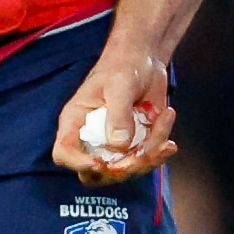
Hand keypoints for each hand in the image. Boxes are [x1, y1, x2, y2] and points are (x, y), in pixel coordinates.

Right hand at [52, 45, 178, 183]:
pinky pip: (144, 160)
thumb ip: (118, 114)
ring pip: (125, 170)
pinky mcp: (134, 146)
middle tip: (143, 151)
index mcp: (76, 121)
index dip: (77, 163)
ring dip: (149, 155)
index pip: (63, 152)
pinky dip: (159, 151)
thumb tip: (119, 144)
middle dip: (122, 168)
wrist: (145, 60)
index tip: (100, 163)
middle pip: (95, 174)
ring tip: (164, 119)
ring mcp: (114, 145)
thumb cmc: (122, 65)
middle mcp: (92, 139)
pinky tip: (169, 138)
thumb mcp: (119, 84)